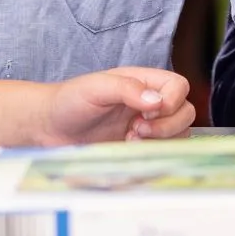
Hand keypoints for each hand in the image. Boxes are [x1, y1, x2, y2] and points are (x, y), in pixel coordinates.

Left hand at [42, 67, 194, 145]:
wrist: (49, 128)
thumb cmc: (69, 101)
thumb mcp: (95, 87)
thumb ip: (127, 89)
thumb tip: (156, 101)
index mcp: (144, 82)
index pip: (179, 86)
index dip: (171, 101)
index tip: (146, 112)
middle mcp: (150, 103)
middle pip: (186, 111)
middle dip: (166, 125)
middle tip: (136, 129)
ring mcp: (147, 127)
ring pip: (180, 133)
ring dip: (161, 140)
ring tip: (131, 139)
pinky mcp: (139, 147)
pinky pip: (164, 151)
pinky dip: (153, 153)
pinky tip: (128, 149)